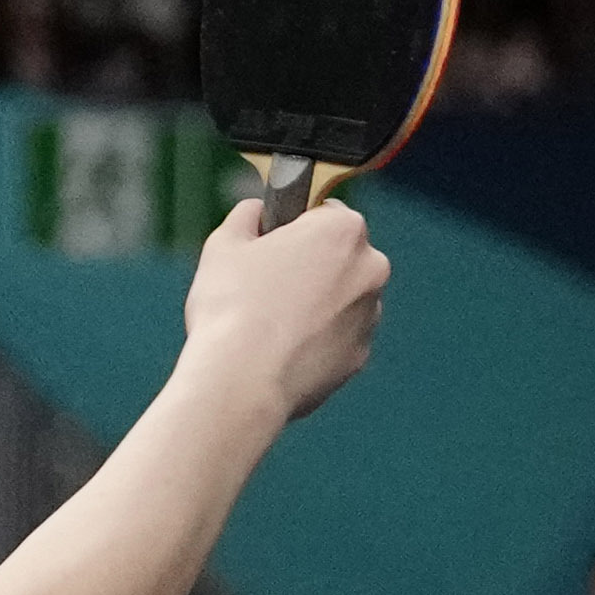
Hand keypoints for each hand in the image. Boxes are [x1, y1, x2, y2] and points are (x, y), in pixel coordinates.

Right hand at [182, 190, 388, 425]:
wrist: (241, 382)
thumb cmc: (232, 308)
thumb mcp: (224, 245)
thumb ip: (246, 216)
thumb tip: (255, 212)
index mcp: (342, 229)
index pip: (324, 213)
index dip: (292, 229)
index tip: (269, 248)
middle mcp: (370, 267)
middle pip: (339, 257)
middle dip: (310, 268)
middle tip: (266, 288)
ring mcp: (369, 315)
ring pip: (341, 300)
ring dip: (315, 306)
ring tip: (269, 326)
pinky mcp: (359, 355)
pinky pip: (337, 340)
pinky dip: (315, 342)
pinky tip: (280, 352)